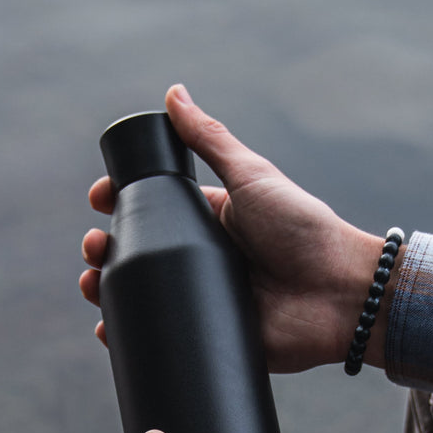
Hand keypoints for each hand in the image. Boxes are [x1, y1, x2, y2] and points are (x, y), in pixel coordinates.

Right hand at [80, 84, 399, 372]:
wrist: (339, 293)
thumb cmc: (304, 229)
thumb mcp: (252, 177)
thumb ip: (212, 141)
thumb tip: (173, 94)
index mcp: (211, 221)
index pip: (153, 211)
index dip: (120, 206)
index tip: (98, 201)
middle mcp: (205, 261)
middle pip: (141, 255)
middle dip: (105, 252)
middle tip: (94, 251)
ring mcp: (207, 301)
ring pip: (147, 298)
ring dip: (109, 294)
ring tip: (94, 288)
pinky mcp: (213, 337)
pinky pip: (167, 338)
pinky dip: (132, 339)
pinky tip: (109, 335)